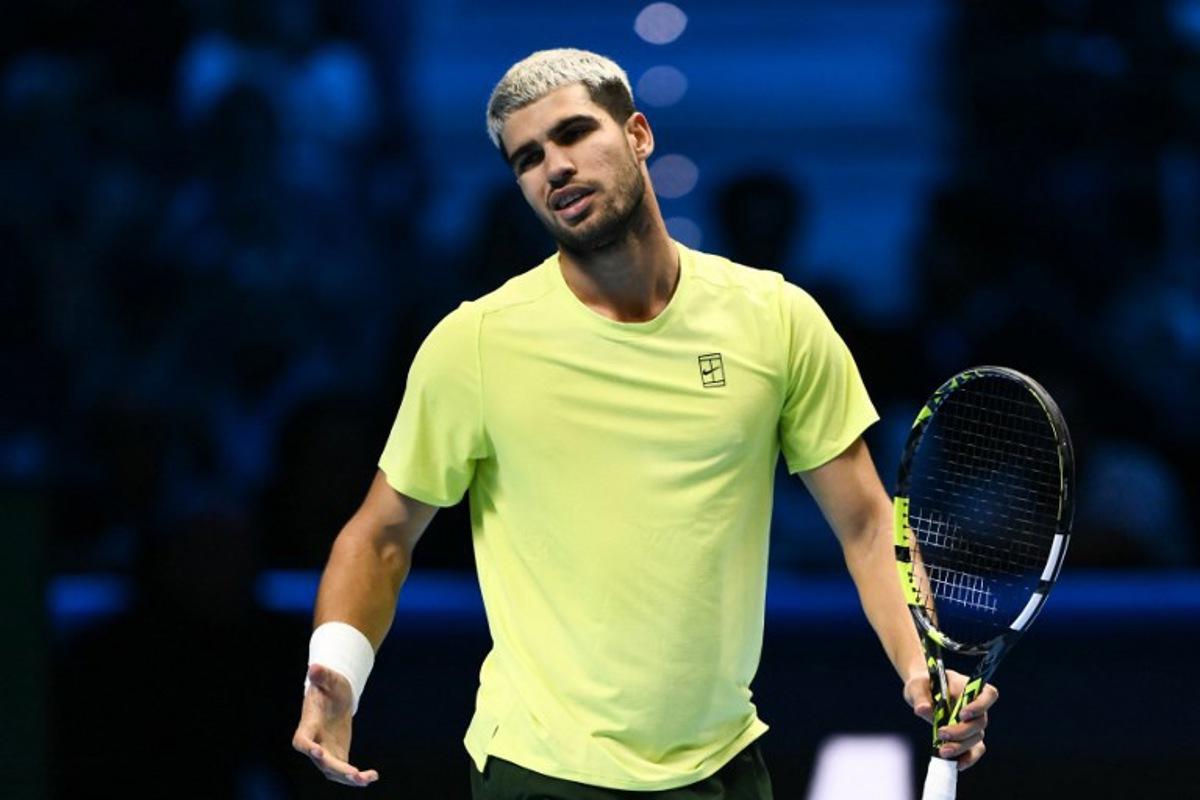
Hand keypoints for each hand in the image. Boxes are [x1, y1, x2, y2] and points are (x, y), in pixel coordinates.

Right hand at [292, 664, 379, 786]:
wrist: (335, 695)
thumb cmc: (329, 685)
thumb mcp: (329, 679)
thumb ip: (322, 675)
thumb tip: (314, 667)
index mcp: (309, 724)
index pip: (302, 740)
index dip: (308, 747)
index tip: (318, 752)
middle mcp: (315, 742)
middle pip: (321, 761)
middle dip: (336, 768)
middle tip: (354, 774)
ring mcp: (325, 751)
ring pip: (333, 771)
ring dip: (348, 778)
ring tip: (367, 779)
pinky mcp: (337, 755)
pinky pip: (345, 771)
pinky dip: (357, 777)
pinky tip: (373, 777)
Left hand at [903, 669, 998, 770]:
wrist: (922, 694)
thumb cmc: (923, 685)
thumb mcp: (917, 686)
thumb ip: (920, 696)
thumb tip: (922, 710)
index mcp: (968, 687)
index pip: (988, 695)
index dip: (980, 706)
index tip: (962, 714)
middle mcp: (976, 706)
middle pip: (980, 721)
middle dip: (962, 731)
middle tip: (941, 734)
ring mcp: (972, 723)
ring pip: (976, 738)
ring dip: (961, 746)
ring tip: (942, 751)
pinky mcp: (966, 737)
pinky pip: (974, 750)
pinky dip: (967, 758)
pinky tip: (956, 764)